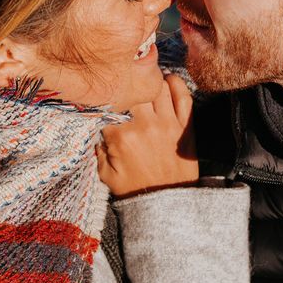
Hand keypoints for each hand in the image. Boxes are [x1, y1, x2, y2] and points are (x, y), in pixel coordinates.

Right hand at [96, 74, 198, 197]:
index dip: (107, 102)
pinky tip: (168, 79)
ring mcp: (168, 124)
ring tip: (146, 78)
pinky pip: (184, 97)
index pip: (110, 107)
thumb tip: (97, 132)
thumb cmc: (135, 190)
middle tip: (126, 84)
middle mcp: (145, 125)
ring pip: (158, 88)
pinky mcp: (185, 127)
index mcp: (122, 136)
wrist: (168, 204)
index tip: (107, 102)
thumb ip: (97, 151)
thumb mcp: (106, 175)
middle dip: (128, 85)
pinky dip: (177, 84)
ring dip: (151, 79)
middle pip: (134, 91)